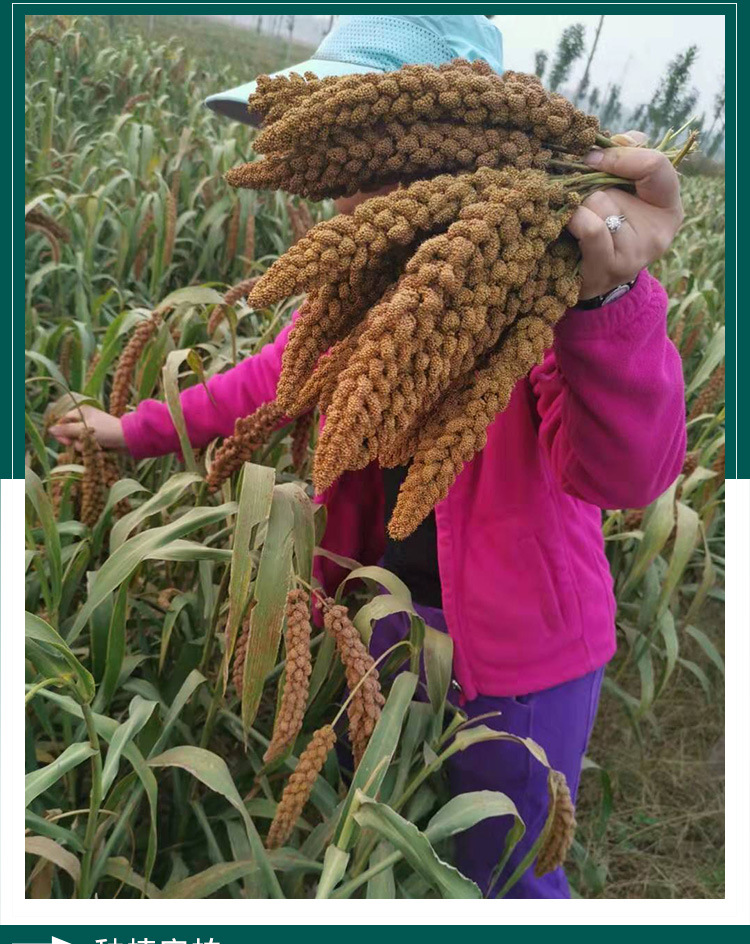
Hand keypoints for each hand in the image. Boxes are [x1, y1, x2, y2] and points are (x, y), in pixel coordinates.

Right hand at [49, 405, 125, 451]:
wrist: (128, 439)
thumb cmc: (107, 430)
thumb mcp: (84, 429)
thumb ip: (66, 430)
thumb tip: (50, 429)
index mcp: (82, 411)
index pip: (63, 421)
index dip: (62, 432)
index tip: (65, 441)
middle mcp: (86, 418)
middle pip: (70, 432)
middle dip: (74, 441)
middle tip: (80, 445)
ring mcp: (92, 429)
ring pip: (78, 440)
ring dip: (83, 446)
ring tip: (93, 446)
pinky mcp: (98, 438)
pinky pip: (87, 445)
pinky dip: (90, 448)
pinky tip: (97, 450)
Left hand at [567, 130, 683, 299]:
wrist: (585, 277)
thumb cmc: (601, 224)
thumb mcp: (620, 188)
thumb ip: (625, 156)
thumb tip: (614, 140)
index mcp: (667, 206)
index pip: (656, 165)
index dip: (619, 155)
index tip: (591, 157)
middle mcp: (659, 233)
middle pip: (613, 187)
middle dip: (589, 191)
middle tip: (584, 207)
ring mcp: (635, 255)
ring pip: (598, 205)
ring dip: (578, 208)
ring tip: (578, 225)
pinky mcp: (608, 270)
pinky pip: (591, 228)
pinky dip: (574, 220)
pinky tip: (568, 226)